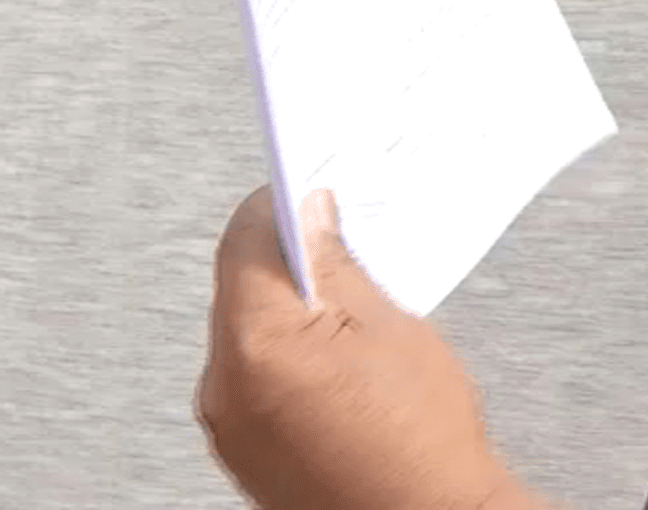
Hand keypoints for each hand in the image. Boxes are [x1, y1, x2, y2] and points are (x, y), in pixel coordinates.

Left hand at [197, 185, 535, 509]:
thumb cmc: (423, 443)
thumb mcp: (390, 326)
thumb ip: (337, 263)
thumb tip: (310, 215)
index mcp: (258, 343)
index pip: (246, 237)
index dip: (283, 205)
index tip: (312, 194)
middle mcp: (224, 387)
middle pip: (240, 286)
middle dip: (288, 263)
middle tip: (345, 257)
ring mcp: (226, 426)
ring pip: (244, 333)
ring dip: (286, 312)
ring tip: (350, 325)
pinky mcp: (239, 452)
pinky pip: (249, 378)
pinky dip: (282, 358)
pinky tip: (336, 368)